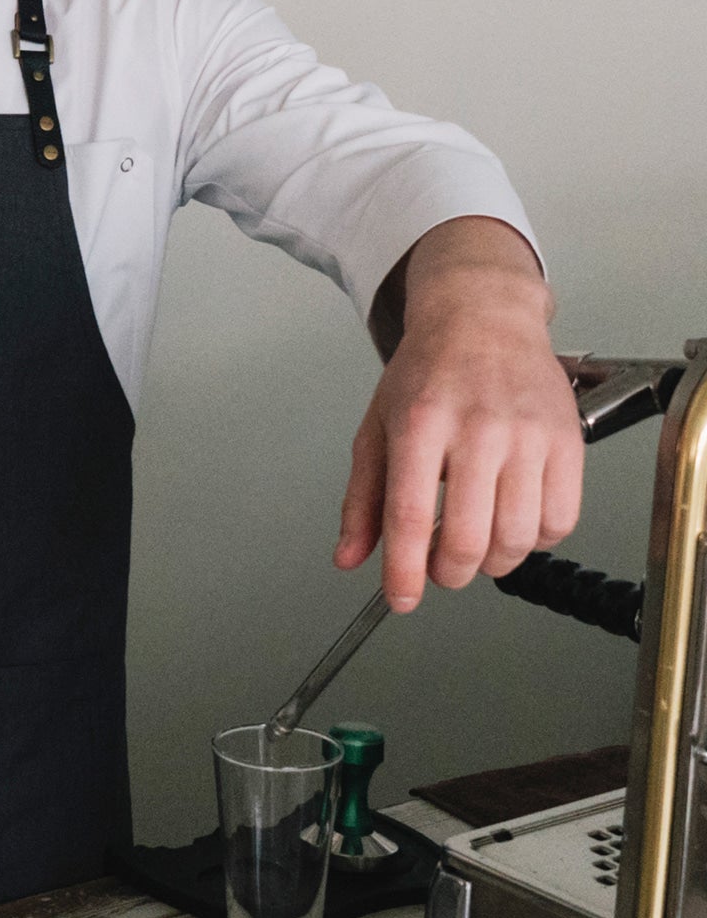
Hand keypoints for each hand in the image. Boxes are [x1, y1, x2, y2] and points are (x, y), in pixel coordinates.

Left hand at [335, 218, 583, 611]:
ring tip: (476, 544)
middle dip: (449, 573)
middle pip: (469, 537)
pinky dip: (535, 541)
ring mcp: (528, 434)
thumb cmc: (427, 372)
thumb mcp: (378, 426)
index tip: (401, 599)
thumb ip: (363, 498)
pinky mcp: (567, 440)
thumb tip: (349, 557)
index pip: (411, 515)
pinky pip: (560, 521)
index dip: (405, 570)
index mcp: (419, 423)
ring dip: (493, 562)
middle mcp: (477, 428)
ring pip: (518, 538)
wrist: (483, 318)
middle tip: (440, 570)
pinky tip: (513, 520)